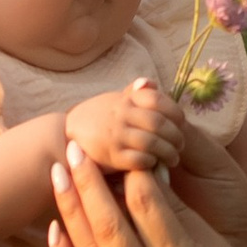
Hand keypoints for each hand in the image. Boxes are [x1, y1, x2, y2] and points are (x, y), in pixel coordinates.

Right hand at [62, 79, 184, 176]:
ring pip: (153, 143)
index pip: (157, 99)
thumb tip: (149, 82)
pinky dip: (152, 162)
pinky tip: (155, 164)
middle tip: (181, 145)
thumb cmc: (96, 118)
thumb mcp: (113, 100)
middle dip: (176, 135)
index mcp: (125, 100)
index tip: (181, 122)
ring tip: (173, 158)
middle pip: (159, 123)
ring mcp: (116, 135)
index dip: (175, 111)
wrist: (64, 136)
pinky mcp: (112, 157)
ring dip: (169, 152)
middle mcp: (121, 115)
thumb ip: (133, 92)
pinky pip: (140, 160)